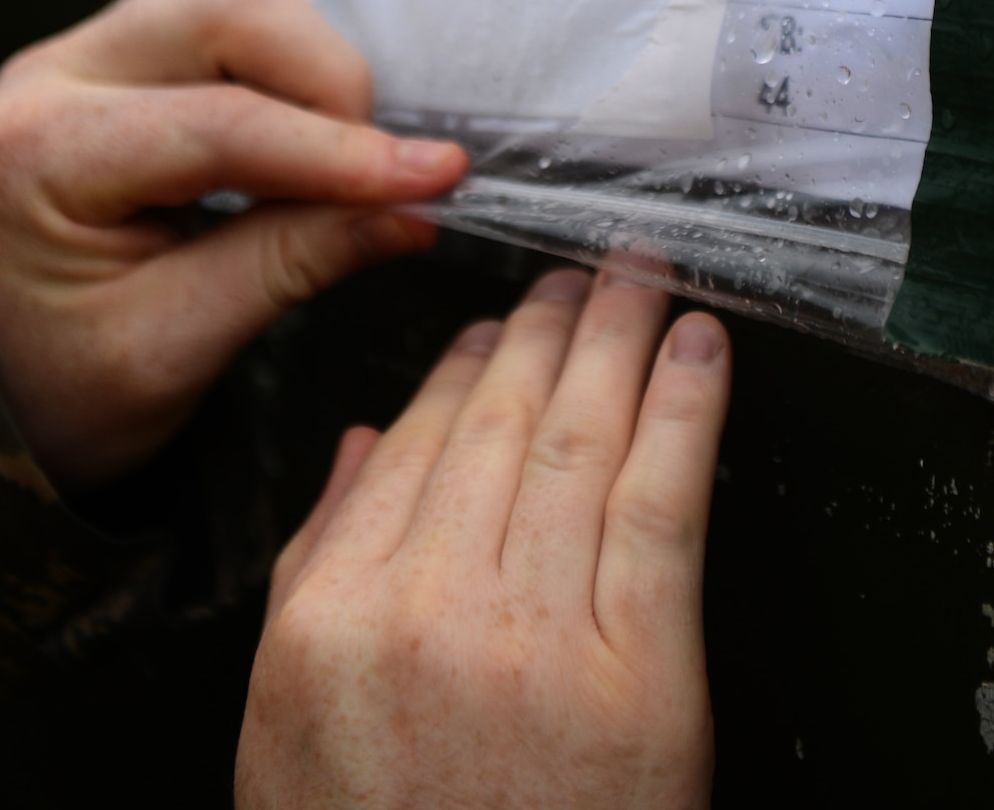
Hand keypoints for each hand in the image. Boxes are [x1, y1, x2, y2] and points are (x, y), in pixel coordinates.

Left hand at [0, 0, 466, 491]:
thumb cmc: (58, 383)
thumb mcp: (173, 349)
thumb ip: (293, 265)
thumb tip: (410, 210)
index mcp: (38, 156)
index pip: (221, 125)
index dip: (342, 152)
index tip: (436, 177)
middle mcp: (51, 76)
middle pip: (222, 7)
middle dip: (324, 79)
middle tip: (371, 171)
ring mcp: (84, 52)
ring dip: (307, 64)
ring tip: (330, 161)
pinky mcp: (121, 54)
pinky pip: (224, 16)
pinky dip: (284, 67)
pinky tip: (297, 140)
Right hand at [237, 266, 729, 809]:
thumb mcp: (291, 728)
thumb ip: (320, 567)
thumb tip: (363, 442)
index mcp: (336, 617)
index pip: (414, 445)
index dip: (466, 367)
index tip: (500, 321)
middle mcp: (430, 606)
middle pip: (500, 422)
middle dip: (552, 327)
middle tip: (589, 266)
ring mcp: (538, 635)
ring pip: (581, 440)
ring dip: (621, 340)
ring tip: (646, 279)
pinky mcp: (642, 677)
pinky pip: (663, 504)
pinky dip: (686, 412)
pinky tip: (702, 352)